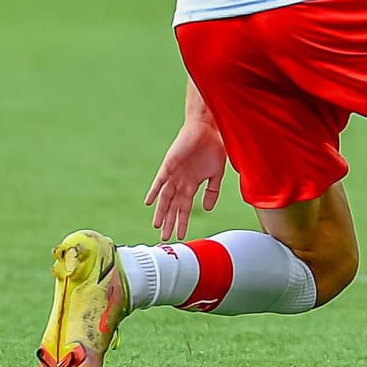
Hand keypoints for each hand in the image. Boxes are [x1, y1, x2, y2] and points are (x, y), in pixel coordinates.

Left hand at [144, 118, 226, 240]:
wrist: (209, 128)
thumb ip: (212, 191)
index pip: (185, 207)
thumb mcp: (217, 173)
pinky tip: (149, 201)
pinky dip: (155, 191)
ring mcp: (174, 173)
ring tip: (157, 225)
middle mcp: (181, 181)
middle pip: (173, 206)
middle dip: (169, 222)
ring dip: (161, 211)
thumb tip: (208, 209)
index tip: (181, 235)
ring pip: (165, 197)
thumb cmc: (214, 147)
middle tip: (164, 238)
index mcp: (192, 184)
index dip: (183, 221)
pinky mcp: (169, 164)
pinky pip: (160, 180)